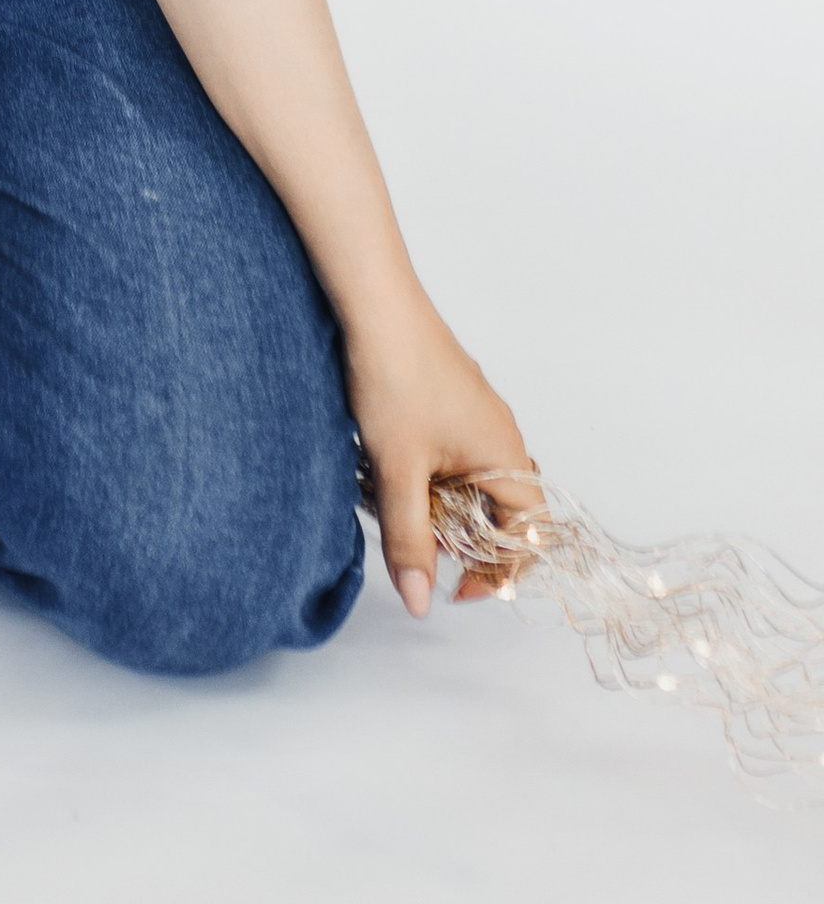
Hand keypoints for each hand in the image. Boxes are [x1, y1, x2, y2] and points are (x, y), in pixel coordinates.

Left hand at [343, 293, 537, 615]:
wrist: (374, 303)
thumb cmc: (394, 378)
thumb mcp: (398, 470)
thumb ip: (410, 538)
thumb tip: (420, 600)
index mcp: (507, 455)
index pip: (529, 535)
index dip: (500, 572)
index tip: (456, 589)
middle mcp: (502, 435)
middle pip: (502, 511)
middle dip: (463, 538)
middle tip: (420, 542)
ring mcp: (477, 415)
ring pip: (472, 483)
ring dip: (440, 505)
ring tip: (398, 501)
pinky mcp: (451, 400)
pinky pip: (454, 456)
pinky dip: (428, 475)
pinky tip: (391, 467)